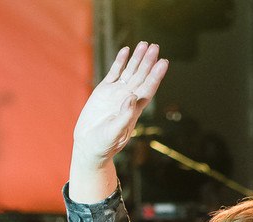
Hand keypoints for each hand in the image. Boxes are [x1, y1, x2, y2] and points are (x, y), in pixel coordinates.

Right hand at [69, 42, 168, 201]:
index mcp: (134, 109)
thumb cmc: (104, 145)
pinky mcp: (103, 91)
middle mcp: (128, 99)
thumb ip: (124, 116)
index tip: (163, 63)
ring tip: (145, 44)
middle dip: (148, 62)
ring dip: (137, 59)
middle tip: (156, 47)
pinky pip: (114, 73)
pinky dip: (120, 62)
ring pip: (129, 72)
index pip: (148, 89)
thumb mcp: (115, 133)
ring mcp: (116, 94)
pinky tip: (126, 51)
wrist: (88, 146)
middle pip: (141, 77)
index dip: (156, 76)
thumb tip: (132, 97)